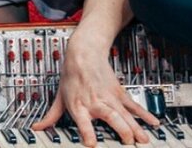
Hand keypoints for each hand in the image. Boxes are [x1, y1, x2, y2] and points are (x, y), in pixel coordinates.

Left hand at [31, 32, 159, 145]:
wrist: (85, 53)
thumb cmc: (73, 75)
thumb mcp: (59, 97)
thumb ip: (51, 116)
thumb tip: (38, 128)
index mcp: (80, 106)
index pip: (83, 122)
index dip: (88, 133)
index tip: (92, 144)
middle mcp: (97, 103)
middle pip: (112, 118)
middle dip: (122, 131)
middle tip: (128, 143)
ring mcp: (110, 98)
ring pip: (126, 114)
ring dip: (136, 127)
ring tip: (144, 140)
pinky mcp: (119, 94)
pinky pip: (134, 106)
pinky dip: (145, 115)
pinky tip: (153, 123)